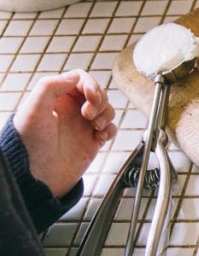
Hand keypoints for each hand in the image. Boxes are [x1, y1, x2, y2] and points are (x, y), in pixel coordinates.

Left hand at [12, 69, 116, 197]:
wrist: (38, 178)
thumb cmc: (30, 147)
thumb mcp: (33, 110)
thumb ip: (50, 87)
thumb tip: (74, 78)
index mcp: (55, 99)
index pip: (80, 79)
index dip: (90, 84)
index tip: (91, 96)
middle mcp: (70, 110)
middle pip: (97, 93)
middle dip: (99, 101)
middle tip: (89, 115)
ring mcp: (82, 125)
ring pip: (107, 110)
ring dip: (106, 115)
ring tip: (95, 126)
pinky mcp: (92, 141)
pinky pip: (111, 129)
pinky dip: (110, 130)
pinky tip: (99, 137)